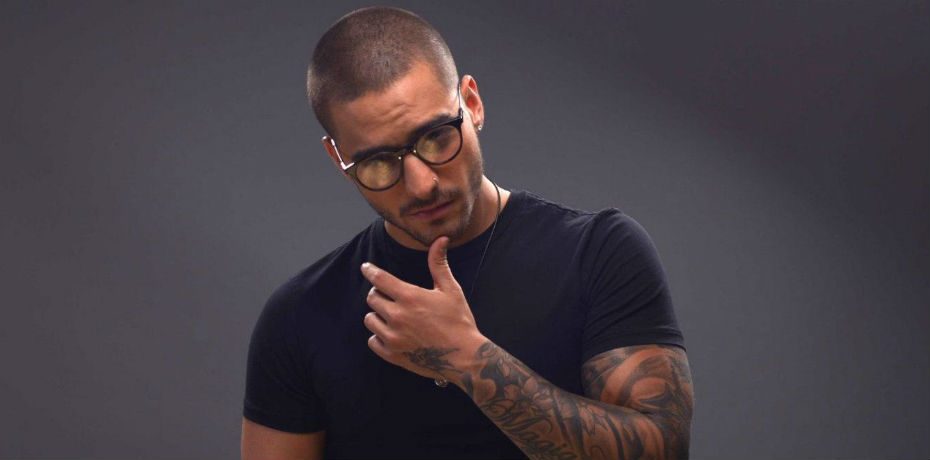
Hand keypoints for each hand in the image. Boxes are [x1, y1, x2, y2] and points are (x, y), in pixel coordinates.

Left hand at [361, 236, 485, 382]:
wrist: (464, 357)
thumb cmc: (459, 321)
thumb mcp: (451, 289)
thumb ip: (439, 264)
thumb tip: (440, 240)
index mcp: (410, 297)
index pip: (379, 279)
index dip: (370, 270)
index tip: (366, 267)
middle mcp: (397, 316)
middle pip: (372, 298)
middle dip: (379, 293)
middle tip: (391, 296)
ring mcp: (393, 337)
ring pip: (370, 320)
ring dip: (378, 315)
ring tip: (393, 316)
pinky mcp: (392, 354)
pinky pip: (372, 341)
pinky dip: (379, 336)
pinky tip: (393, 333)